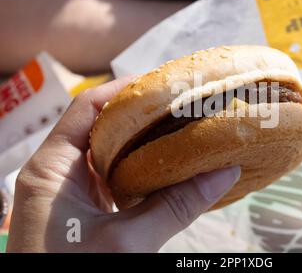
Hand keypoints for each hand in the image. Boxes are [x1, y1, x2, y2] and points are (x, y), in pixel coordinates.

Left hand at [6, 77, 240, 251]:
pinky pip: (114, 177)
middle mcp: (57, 173)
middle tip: (183, 105)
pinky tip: (168, 168)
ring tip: (181, 128)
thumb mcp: (128, 242)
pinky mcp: (85, 209)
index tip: (167, 84)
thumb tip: (225, 171)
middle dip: (143, 115)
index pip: (88, 107)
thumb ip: (177, 205)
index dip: (127, 90)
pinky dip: (141, 170)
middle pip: (100, 126)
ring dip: (145, 143)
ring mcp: (70, 192)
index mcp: (51, 168)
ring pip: (110, 153)